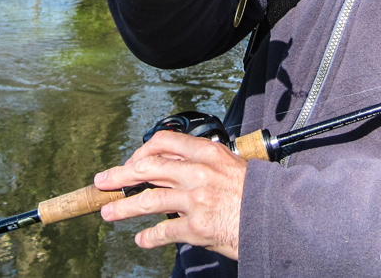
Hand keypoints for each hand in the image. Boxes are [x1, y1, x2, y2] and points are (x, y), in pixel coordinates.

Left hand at [94, 131, 245, 260]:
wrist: (277, 217)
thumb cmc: (257, 192)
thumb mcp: (233, 165)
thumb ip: (206, 163)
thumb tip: (179, 166)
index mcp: (208, 153)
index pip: (164, 141)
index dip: (142, 151)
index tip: (132, 161)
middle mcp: (198, 173)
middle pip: (147, 169)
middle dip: (120, 175)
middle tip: (103, 181)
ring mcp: (195, 200)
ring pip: (148, 200)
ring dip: (124, 208)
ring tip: (109, 213)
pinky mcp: (196, 227)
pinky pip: (163, 232)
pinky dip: (149, 237)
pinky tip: (141, 239)